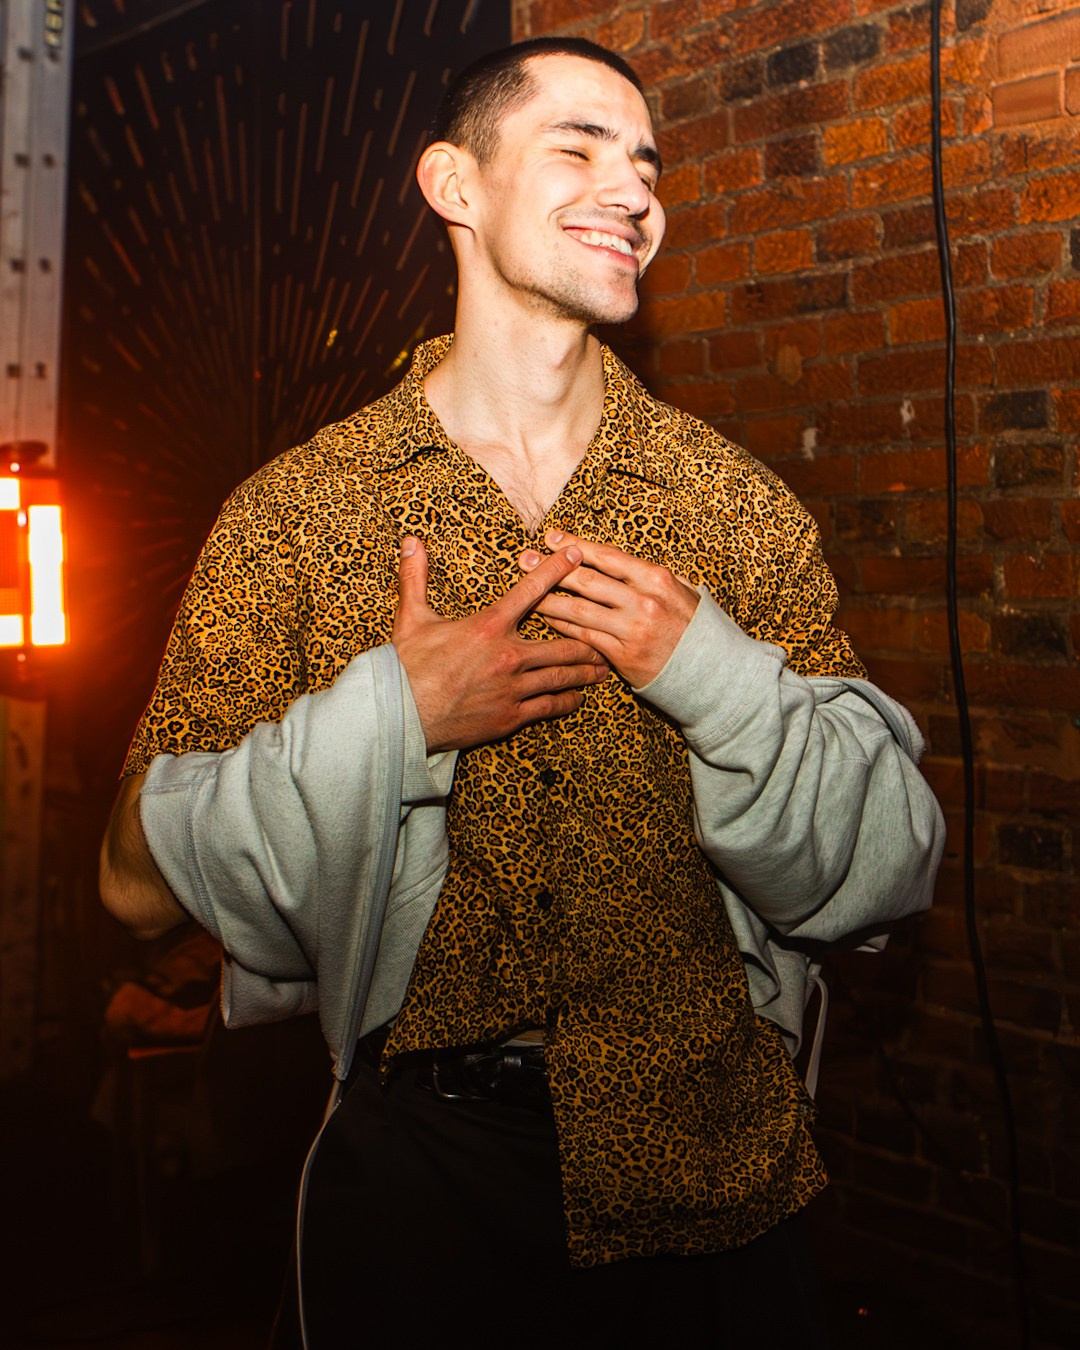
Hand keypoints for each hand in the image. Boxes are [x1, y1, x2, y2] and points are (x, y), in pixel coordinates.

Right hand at [391, 536, 610, 753]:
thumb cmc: (405, 667)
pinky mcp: (510, 716)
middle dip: (589, 638)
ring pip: (562, 676)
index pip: (531, 591)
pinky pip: (548, 706)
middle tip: (606, 634)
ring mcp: (512, 688)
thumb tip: (411, 541)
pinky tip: (577, 698)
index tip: (576, 556)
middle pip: (563, 643)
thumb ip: (415, 577)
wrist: (399, 715)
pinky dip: (567, 701)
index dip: (556, 570)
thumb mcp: (410, 618)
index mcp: (488, 626)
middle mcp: (507, 655)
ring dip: (586, 672)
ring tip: (604, 668)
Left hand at [518, 530, 698, 687]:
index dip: (575, 546)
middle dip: (550, 569)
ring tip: (524, 592)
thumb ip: (653, 576)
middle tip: (524, 559)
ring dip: (547, 600)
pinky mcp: (623, 656)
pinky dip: (562, 626)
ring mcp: (631, 630)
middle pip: (586, 580)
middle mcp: (643, 602)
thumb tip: (620, 561)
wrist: (713, 673)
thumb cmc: (697, 629)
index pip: (607, 556)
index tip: (551, 538)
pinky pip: (584, 637)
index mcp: (657, 579)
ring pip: (578, 610)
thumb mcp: (684, 592)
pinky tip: (547, 618)